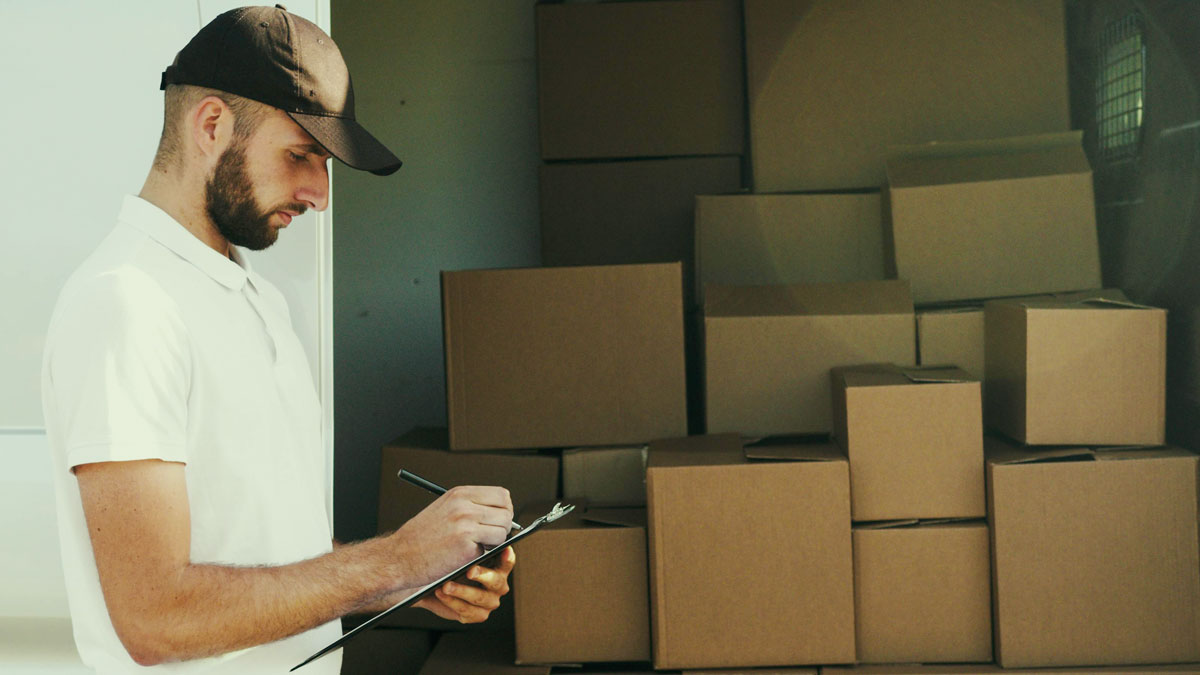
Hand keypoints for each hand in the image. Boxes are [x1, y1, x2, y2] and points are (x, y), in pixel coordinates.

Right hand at [390, 485, 512, 586]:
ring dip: (494, 543)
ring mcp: (466, 525)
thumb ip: (471, 505)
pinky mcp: (467, 547)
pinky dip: (481, 555)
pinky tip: (463, 555)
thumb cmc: (420, 537)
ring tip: (475, 546)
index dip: (504, 509)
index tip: (498, 519)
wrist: (398, 558)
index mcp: (460, 494)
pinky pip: (490, 549)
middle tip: (489, 537)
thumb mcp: (444, 508)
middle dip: (503, 527)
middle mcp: (464, 506)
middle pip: (507, 513)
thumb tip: (501, 511)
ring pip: (502, 532)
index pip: (502, 495)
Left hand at [415, 546, 515, 623]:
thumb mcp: (460, 555)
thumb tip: (468, 537)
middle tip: (469, 571)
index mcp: (499, 568)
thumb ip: (468, 549)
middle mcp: (498, 586)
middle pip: (496, 581)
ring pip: (479, 598)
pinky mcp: (478, 615)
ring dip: (461, 591)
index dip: (507, 557)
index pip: (507, 561)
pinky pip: (467, 610)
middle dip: (482, 575)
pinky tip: (441, 593)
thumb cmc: (452, 566)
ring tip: (445, 585)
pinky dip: (452, 602)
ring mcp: (489, 602)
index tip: (504, 550)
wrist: (434, 586)